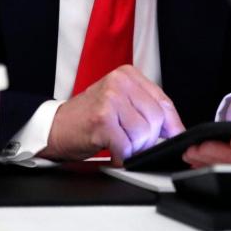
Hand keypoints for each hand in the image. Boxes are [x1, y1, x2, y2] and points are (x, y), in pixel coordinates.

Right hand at [38, 65, 184, 163]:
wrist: (56, 126)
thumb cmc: (89, 116)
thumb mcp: (120, 101)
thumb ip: (145, 108)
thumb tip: (174, 129)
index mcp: (128, 75)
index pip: (163, 101)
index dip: (172, 124)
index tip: (174, 136)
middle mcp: (119, 82)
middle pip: (156, 119)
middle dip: (149, 139)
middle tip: (133, 143)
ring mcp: (110, 99)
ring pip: (143, 134)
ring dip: (134, 148)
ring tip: (119, 144)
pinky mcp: (102, 120)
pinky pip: (126, 146)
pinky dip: (122, 156)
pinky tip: (113, 151)